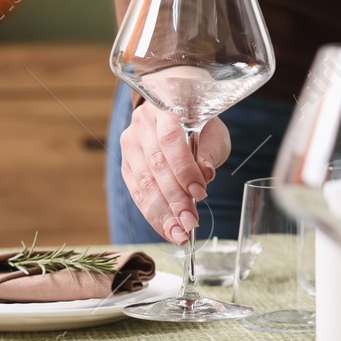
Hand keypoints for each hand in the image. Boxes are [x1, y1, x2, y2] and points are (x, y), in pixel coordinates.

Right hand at [119, 103, 230, 244]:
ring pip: (143, 183)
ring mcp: (130, 144)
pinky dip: (153, 214)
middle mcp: (141, 124)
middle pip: (155, 166)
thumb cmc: (200, 122)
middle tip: (190, 223)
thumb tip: (206, 175)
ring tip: (179, 234)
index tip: (200, 192)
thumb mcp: (213, 131)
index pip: (170, 140)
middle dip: (174, 199)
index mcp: (164, 106)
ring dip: (162, 213)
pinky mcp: (126, 164)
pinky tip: (167, 229)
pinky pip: (137, 193)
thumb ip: (208, 152)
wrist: (176, 110)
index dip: (184, 169)